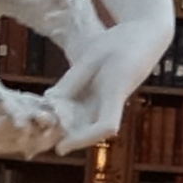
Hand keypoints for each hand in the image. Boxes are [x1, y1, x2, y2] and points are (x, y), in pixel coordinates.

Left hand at [53, 0, 171, 143]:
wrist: (146, 35)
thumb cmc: (121, 41)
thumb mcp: (92, 54)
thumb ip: (73, 78)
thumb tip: (49, 100)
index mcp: (116, 90)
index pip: (106, 126)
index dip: (83, 139)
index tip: (60, 147)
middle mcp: (116, 102)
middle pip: (90, 129)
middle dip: (65, 135)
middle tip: (36, 136)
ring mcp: (112, 101)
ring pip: (87, 122)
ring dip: (66, 125)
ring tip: (40, 120)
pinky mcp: (109, 96)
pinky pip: (88, 112)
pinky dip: (70, 113)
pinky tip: (53, 107)